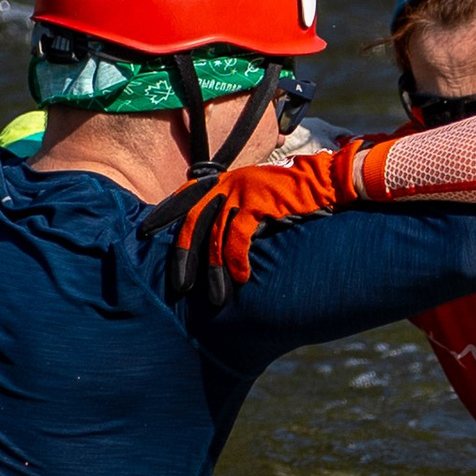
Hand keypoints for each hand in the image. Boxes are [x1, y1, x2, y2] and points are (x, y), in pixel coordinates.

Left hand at [171, 138, 362, 309]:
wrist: (328, 179)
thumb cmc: (298, 194)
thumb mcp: (261, 196)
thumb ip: (240, 210)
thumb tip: (225, 239)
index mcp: (226, 180)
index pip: (186, 196)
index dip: (166, 213)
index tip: (147, 232)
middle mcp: (229, 182)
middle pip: (193, 220)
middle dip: (183, 255)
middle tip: (179, 285)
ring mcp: (242, 190)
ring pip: (215, 235)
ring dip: (214, 270)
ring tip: (215, 296)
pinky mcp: (257, 200)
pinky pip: (238, 236)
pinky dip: (236, 260)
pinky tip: (242, 278)